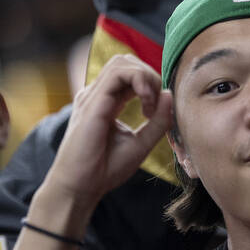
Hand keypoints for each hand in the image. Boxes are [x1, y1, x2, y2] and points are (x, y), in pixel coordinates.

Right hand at [41, 55, 172, 215]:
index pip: (130, 74)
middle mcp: (97, 95)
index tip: (156, 113)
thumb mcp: (141, 144)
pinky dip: (139, 81)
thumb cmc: (104, 169)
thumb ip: (158, 121)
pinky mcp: (93, 103)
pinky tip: (146, 103)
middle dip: (149, 76)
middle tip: (154, 106)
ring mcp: (93, 96)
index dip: (150, 85)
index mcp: (106, 102)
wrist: (80, 188)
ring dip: (145, 77)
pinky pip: (118, 74)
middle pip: (126, 62)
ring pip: (122, 62)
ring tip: (150, 105)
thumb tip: (170, 95)